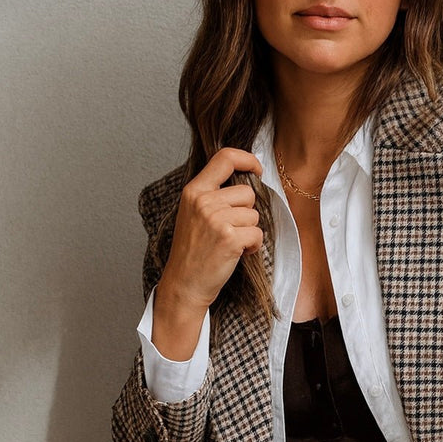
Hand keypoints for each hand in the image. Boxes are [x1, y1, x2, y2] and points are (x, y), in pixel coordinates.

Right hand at [152, 148, 263, 358]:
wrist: (184, 284)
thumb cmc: (192, 251)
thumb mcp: (193, 213)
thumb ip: (212, 194)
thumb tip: (245, 178)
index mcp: (194, 191)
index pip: (225, 158)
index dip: (247, 159)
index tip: (257, 169)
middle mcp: (204, 201)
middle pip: (247, 192)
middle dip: (246, 212)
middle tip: (230, 229)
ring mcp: (217, 220)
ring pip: (254, 215)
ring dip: (249, 231)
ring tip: (230, 243)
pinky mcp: (230, 239)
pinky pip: (258, 234)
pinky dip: (253, 246)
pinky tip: (237, 253)